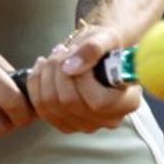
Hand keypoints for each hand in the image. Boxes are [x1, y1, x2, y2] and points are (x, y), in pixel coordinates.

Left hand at [26, 23, 141, 132]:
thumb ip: (93, 48)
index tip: (78, 54)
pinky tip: (42, 68)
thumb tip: (71, 66)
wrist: (98, 52)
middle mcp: (109, 119)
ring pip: (51, 107)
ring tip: (53, 57)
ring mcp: (87, 125)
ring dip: (45, 76)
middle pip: (70, 104)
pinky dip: (36, 85)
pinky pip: (42, 110)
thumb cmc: (107, 45)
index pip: (98, 102)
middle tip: (62, 51)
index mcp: (127, 101)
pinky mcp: (67, 124)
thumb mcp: (106, 37)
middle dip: (58, 71)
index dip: (82, 77)